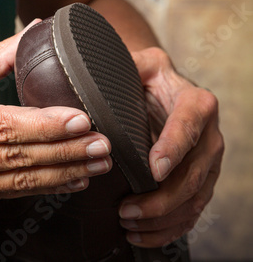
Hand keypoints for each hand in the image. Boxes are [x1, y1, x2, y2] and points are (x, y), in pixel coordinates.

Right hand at [0, 21, 111, 203]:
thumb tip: (36, 31)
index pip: (3, 126)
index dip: (44, 125)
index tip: (82, 120)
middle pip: (19, 158)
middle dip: (66, 152)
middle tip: (103, 143)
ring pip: (23, 182)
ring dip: (65, 173)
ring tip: (98, 163)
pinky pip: (16, 194)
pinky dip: (49, 187)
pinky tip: (74, 180)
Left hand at [118, 47, 223, 247]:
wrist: (161, 91)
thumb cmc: (145, 79)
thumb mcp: (139, 64)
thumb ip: (125, 67)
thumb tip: (91, 74)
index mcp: (195, 103)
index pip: (189, 126)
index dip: (173, 149)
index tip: (153, 171)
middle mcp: (208, 134)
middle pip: (194, 173)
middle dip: (162, 197)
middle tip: (128, 209)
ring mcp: (207, 162)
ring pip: (195, 198)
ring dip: (163, 217)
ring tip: (129, 224)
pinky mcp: (200, 180)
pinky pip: (192, 211)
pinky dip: (169, 228)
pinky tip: (141, 234)